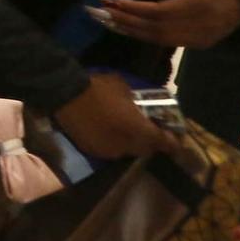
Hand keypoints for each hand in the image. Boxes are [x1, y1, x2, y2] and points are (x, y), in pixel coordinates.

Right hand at [54, 72, 175, 160]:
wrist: (64, 94)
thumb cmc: (97, 88)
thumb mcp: (123, 89)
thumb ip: (136, 103)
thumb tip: (141, 106)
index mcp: (138, 130)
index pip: (162, 142)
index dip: (171, 142)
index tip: (175, 139)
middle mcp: (127, 145)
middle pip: (146, 150)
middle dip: (150, 142)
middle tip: (148, 132)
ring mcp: (109, 151)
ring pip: (127, 152)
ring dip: (130, 144)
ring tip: (125, 132)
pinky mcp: (92, 151)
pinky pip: (110, 151)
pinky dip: (113, 144)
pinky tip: (107, 133)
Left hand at [100, 0, 239, 49]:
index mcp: (196, 6)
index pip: (160, 11)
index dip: (136, 8)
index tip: (115, 2)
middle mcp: (195, 26)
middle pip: (155, 28)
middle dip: (127, 21)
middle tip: (102, 12)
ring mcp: (196, 39)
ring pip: (158, 39)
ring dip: (131, 31)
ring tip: (108, 22)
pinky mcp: (194, 46)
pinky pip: (164, 43)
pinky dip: (143, 37)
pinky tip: (126, 30)